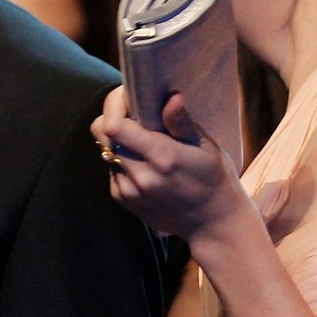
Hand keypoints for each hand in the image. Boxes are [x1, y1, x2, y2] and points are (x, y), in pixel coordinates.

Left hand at [93, 86, 247, 243]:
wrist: (211, 222)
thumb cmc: (214, 177)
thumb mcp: (205, 146)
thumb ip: (181, 122)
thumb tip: (172, 96)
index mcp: (161, 157)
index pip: (113, 125)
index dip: (115, 104)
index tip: (129, 94)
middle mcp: (139, 176)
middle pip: (103, 133)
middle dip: (115, 115)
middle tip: (136, 111)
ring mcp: (127, 191)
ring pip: (105, 149)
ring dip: (118, 138)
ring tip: (143, 139)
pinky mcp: (122, 199)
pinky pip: (111, 167)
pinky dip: (121, 157)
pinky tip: (144, 161)